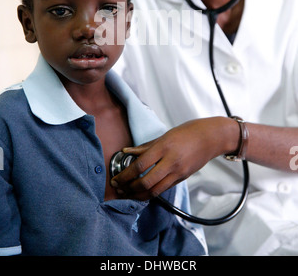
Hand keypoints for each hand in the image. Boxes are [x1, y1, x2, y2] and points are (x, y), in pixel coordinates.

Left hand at [111, 117, 235, 199]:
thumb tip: (127, 151)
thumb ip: (146, 146)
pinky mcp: (183, 178)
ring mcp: (178, 172)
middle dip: (129, 188)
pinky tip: (143, 191)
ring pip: (155, 191)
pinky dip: (151, 192)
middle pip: (146, 182)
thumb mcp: (165, 135)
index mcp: (164, 147)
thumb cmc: (188, 132)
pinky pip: (164, 188)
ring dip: (139, 195)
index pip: (140, 166)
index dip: (125, 175)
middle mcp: (171, 162)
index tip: (116, 178)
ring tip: (127, 193)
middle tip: (118, 188)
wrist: (211, 137)